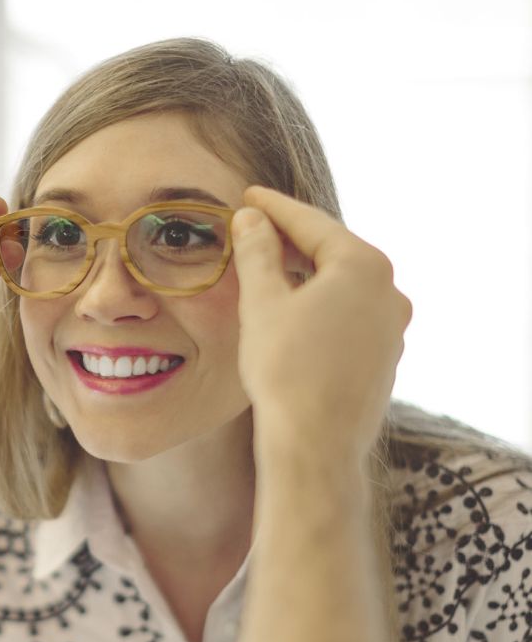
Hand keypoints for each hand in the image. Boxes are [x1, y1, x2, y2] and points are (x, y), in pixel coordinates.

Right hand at [232, 186, 411, 459]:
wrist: (315, 444)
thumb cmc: (285, 370)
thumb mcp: (262, 302)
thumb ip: (257, 252)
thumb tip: (251, 219)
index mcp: (363, 266)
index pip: (311, 223)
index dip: (274, 208)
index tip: (249, 197)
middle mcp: (390, 291)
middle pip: (332, 252)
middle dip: (291, 240)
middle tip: (255, 230)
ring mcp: (392, 327)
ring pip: (342, 287)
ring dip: (306, 275)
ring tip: (270, 272)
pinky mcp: (384, 358)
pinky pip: (349, 317)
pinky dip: (320, 307)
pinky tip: (293, 317)